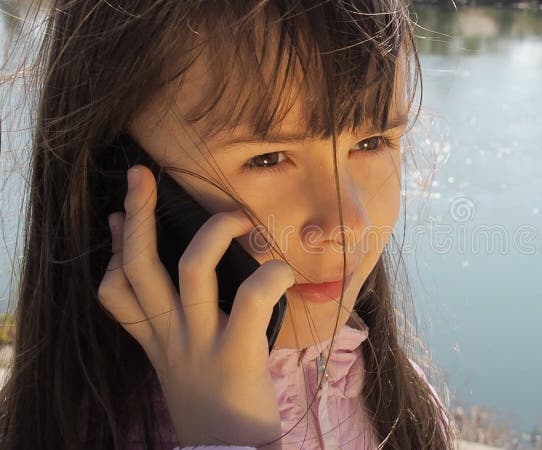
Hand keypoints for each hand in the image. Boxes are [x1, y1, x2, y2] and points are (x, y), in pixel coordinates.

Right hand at [97, 165, 291, 448]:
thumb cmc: (213, 405)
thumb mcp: (180, 366)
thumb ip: (173, 328)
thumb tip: (175, 285)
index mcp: (157, 342)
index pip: (115, 289)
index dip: (112, 250)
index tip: (114, 217)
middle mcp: (171, 338)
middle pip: (139, 267)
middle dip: (137, 216)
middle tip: (141, 176)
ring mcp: (200, 343)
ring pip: (190, 269)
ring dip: (213, 233)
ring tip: (235, 217)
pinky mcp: (236, 353)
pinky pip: (249, 297)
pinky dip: (270, 276)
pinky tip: (283, 271)